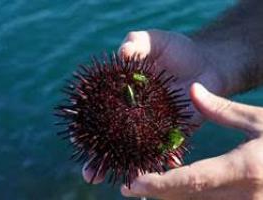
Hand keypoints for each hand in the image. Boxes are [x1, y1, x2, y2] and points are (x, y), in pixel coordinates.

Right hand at [82, 30, 227, 183]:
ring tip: (121, 183)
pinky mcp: (179, 130)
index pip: (101, 114)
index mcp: (125, 94)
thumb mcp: (152, 40)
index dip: (88, 126)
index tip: (77, 138)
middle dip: (102, 159)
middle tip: (89, 174)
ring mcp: (157, 125)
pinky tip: (159, 173)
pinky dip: (164, 161)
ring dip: (130, 168)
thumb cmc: (176, 49)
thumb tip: (120, 55)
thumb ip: (134, 43)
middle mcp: (137, 114)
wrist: (207, 60)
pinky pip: (169, 149)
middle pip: (115, 139)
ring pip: (139, 150)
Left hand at [121, 83, 262, 199]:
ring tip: (154, 188)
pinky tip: (184, 191)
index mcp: (245, 171)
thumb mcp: (260, 120)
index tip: (130, 184)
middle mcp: (245, 198)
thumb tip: (192, 89)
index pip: (189, 182)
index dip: (157, 185)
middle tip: (135, 185)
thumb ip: (222, 109)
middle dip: (158, 195)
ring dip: (173, 199)